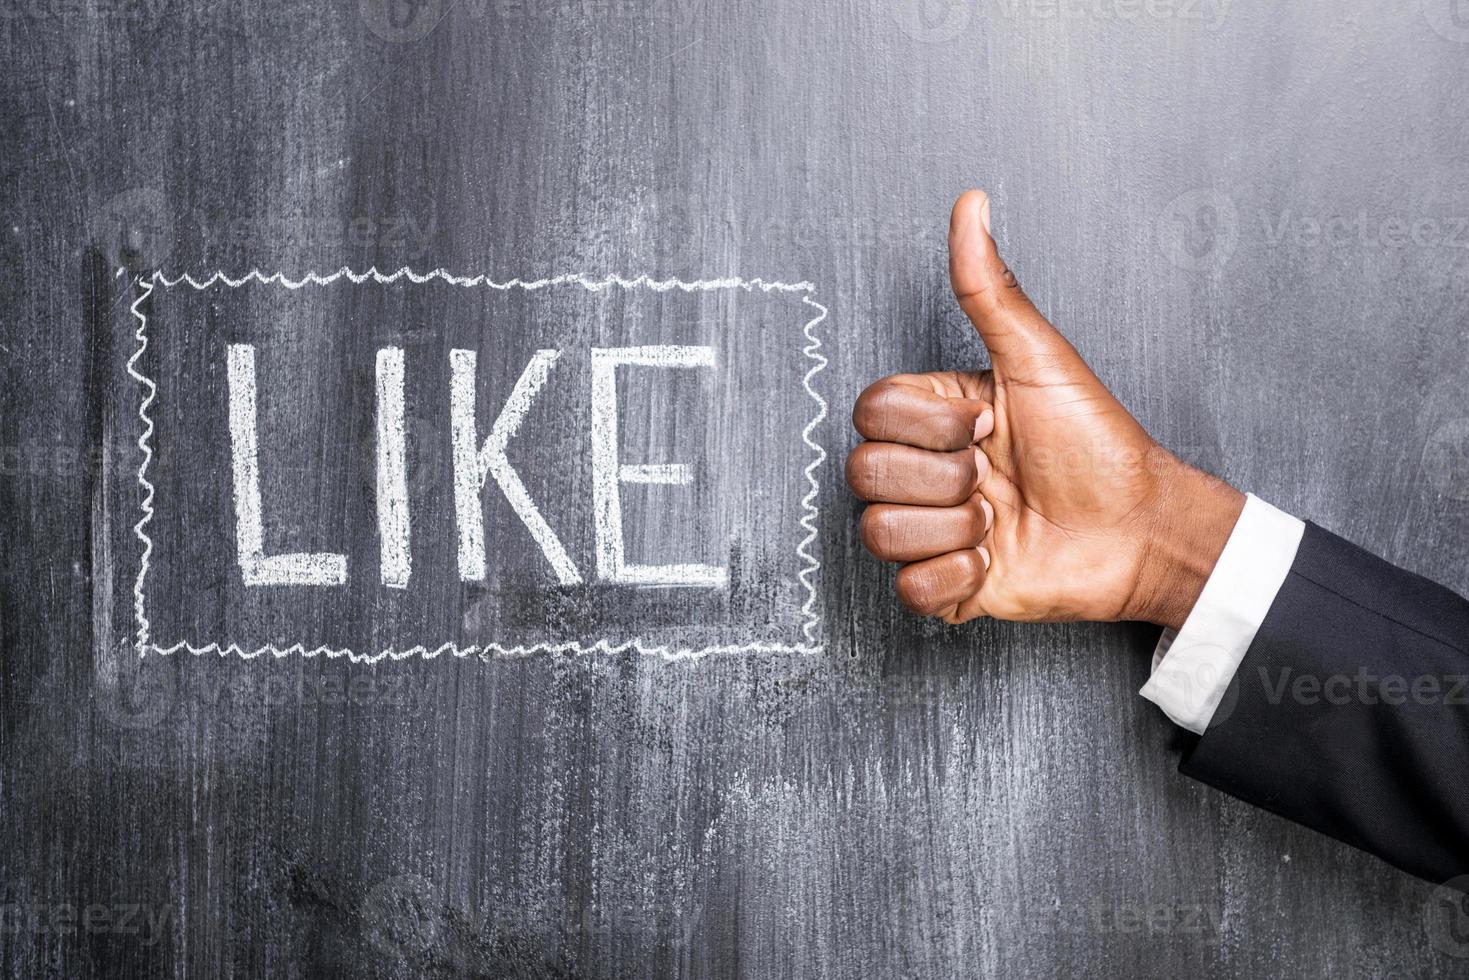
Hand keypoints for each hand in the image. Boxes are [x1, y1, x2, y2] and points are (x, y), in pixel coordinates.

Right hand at [845, 190, 1244, 628]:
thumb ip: (991, 289)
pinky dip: (956, 578)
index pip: (870, 413)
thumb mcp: (1041, 359)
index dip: (928, 423)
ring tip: (1000, 520)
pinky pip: (908, 590)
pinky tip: (994, 559)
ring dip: (952, 528)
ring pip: (878, 532)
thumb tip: (971, 205)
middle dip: (944, 477)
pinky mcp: (947, 588)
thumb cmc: (1100, 444)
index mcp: (936, 418)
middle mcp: (926, 473)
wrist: (1143, 529)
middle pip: (865, 473)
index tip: (987, 423)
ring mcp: (932, 531)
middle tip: (997, 475)